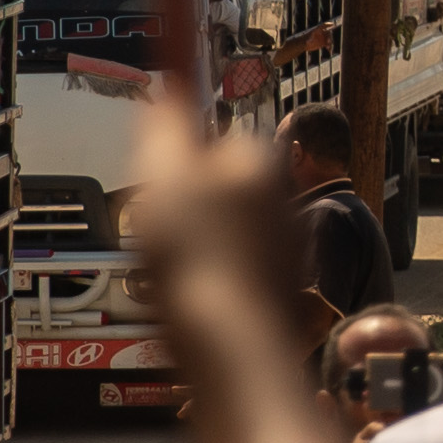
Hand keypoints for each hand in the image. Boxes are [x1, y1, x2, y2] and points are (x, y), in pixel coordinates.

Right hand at [118, 126, 292, 346]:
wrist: (230, 344)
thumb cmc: (199, 259)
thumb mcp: (162, 172)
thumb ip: (164, 126)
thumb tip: (167, 98)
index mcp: (256, 160)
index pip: (211, 135)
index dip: (174, 146)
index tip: (160, 153)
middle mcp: (281, 196)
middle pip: (214, 185)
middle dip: (182, 202)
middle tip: (157, 227)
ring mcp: (285, 243)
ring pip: (222, 230)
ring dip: (194, 243)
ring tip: (173, 269)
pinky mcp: (279, 286)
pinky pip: (232, 268)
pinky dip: (211, 277)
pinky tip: (192, 295)